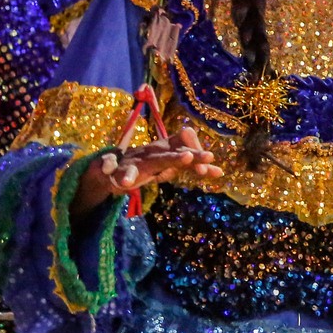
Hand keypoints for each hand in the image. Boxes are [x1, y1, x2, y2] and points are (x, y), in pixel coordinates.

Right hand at [72, 125, 222, 217]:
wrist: (111, 167)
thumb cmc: (148, 164)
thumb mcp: (171, 165)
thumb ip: (193, 167)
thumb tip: (221, 172)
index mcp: (166, 149)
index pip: (186, 150)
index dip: (199, 159)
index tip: (215, 170)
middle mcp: (154, 152)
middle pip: (175, 154)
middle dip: (190, 156)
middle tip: (207, 156)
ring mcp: (138, 161)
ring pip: (154, 160)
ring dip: (167, 160)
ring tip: (184, 159)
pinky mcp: (121, 171)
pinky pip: (122, 173)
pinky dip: (124, 177)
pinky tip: (126, 183)